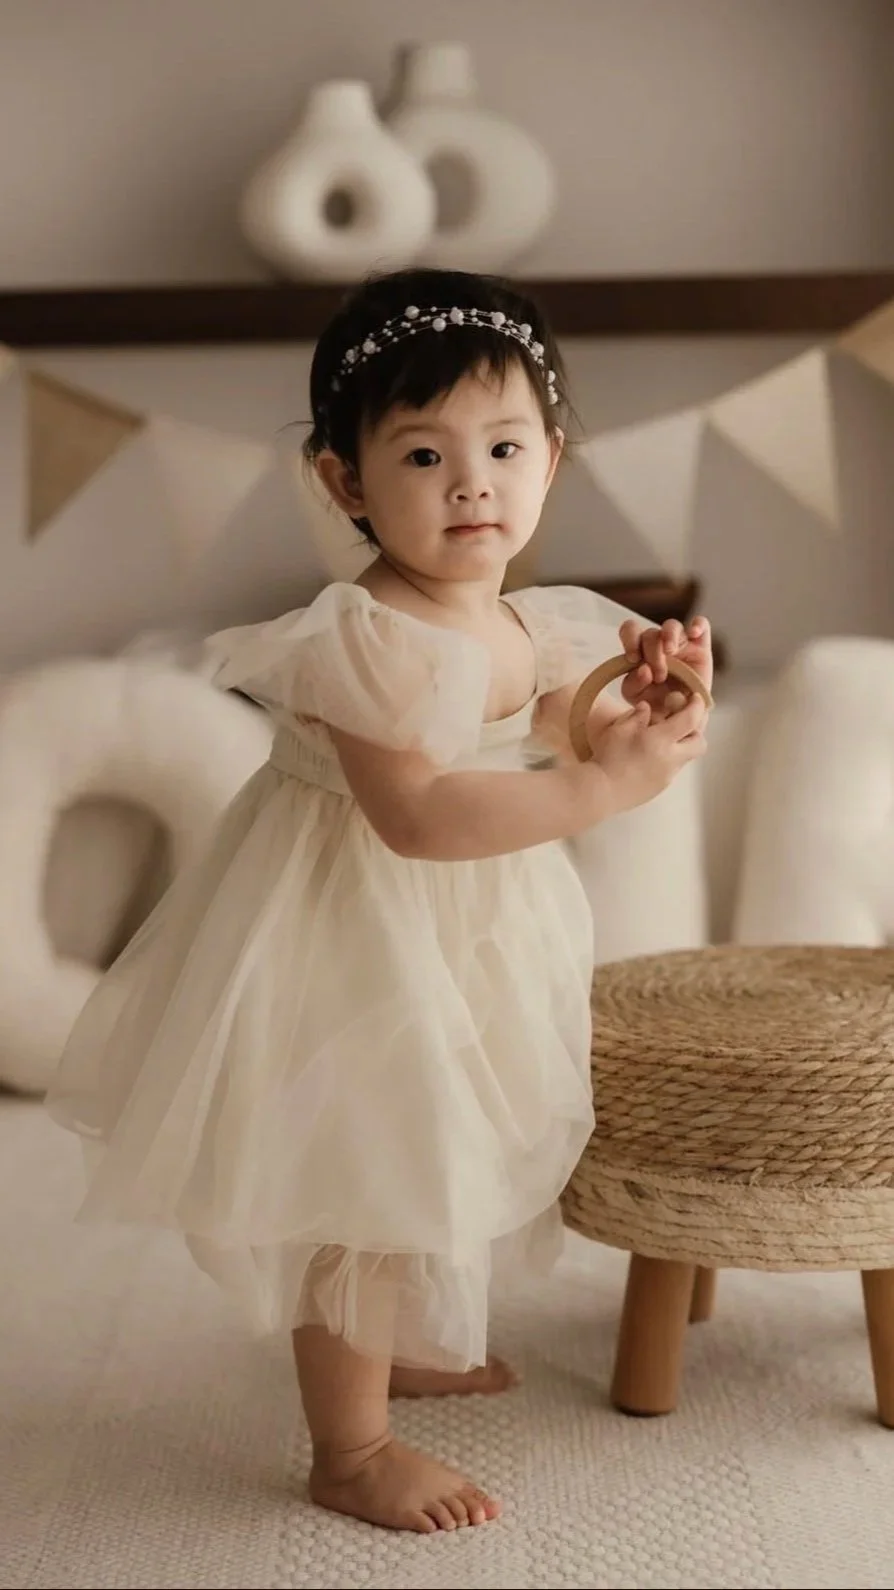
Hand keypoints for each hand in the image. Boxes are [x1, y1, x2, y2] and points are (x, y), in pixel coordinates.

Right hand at [586, 696, 707, 813]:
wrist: (601, 792)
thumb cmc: (609, 757)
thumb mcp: (620, 728)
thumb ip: (638, 715)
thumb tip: (647, 708)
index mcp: (662, 740)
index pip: (690, 720)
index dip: (697, 706)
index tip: (696, 698)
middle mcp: (671, 759)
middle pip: (699, 743)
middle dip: (696, 730)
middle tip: (682, 722)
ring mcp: (668, 776)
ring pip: (686, 757)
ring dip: (681, 746)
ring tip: (662, 739)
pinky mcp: (660, 788)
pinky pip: (672, 769)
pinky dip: (668, 759)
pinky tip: (650, 757)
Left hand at [619, 616, 712, 716]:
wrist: (684, 716)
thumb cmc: (657, 704)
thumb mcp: (638, 699)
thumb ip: (633, 686)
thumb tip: (644, 669)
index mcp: (640, 652)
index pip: (630, 631)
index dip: (630, 640)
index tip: (633, 659)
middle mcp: (659, 644)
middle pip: (650, 633)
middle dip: (652, 652)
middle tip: (659, 676)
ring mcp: (680, 643)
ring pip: (672, 625)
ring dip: (669, 637)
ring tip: (671, 652)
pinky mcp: (701, 646)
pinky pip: (701, 624)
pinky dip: (697, 625)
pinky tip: (694, 634)